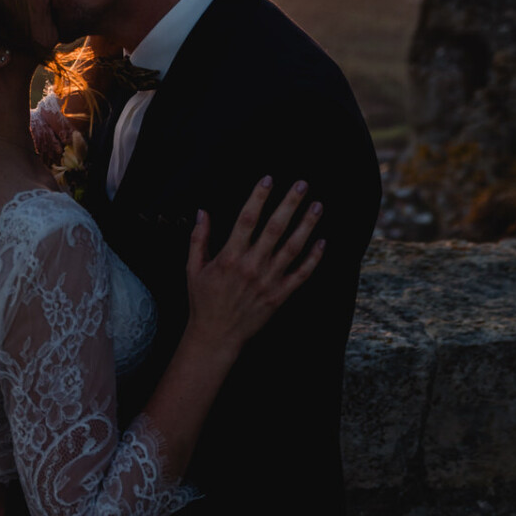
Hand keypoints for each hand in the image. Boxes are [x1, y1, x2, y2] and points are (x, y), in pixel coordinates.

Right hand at [188, 177, 323, 349]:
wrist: (216, 336)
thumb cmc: (203, 301)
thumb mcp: (193, 268)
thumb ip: (199, 238)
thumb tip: (202, 212)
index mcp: (229, 256)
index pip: (246, 219)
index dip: (258, 197)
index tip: (268, 179)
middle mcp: (251, 266)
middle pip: (275, 228)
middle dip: (290, 203)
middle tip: (303, 184)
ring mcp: (268, 281)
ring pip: (292, 248)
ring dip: (307, 225)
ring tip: (318, 206)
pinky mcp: (279, 296)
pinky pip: (301, 274)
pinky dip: (314, 259)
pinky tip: (322, 242)